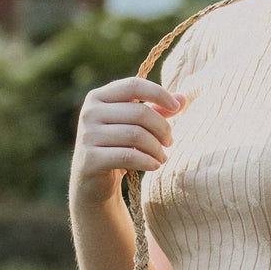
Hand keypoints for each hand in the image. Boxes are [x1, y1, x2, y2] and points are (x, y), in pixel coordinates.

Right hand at [70, 76, 182, 205]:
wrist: (92, 183)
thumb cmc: (116, 148)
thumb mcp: (134, 126)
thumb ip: (156, 110)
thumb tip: (183, 99)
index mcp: (98, 97)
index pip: (133, 85)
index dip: (158, 93)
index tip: (177, 107)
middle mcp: (89, 113)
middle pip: (139, 112)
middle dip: (162, 128)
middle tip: (169, 142)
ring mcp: (88, 136)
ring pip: (136, 135)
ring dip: (156, 148)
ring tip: (162, 156)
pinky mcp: (90, 159)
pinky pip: (128, 156)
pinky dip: (147, 161)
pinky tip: (155, 165)